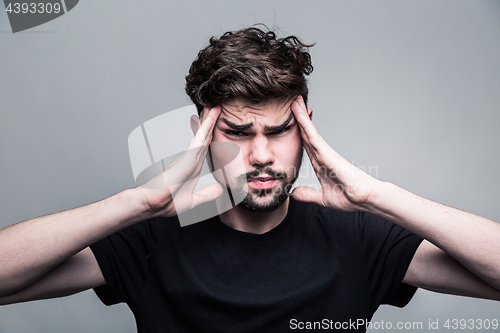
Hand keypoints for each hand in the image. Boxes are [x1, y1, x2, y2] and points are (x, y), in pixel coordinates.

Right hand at [136, 106, 223, 217]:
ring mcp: (188, 158)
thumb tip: (220, 189)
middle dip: (210, 122)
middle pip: (204, 137)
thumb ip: (207, 194)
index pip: (205, 147)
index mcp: (193, 167)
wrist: (153, 205)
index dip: (211, 134)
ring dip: (209, 120)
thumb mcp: (194, 199)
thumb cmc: (167, 202)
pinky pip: (198, 141)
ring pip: (202, 135)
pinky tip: (210, 119)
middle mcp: (191, 160)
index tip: (216, 123)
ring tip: (215, 106)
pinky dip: (204, 129)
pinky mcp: (186, 159)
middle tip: (216, 107)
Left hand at [290, 96, 380, 211]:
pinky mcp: (326, 152)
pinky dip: (304, 123)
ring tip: (293, 100)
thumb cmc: (349, 197)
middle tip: (291, 102)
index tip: (289, 121)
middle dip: (299, 117)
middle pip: (306, 132)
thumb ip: (308, 194)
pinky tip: (298, 113)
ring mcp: (324, 151)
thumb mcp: (322, 197)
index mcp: (319, 163)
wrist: (363, 199)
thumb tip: (293, 193)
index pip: (305, 143)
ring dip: (300, 114)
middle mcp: (321, 154)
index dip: (297, 132)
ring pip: (308, 130)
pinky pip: (312, 135)